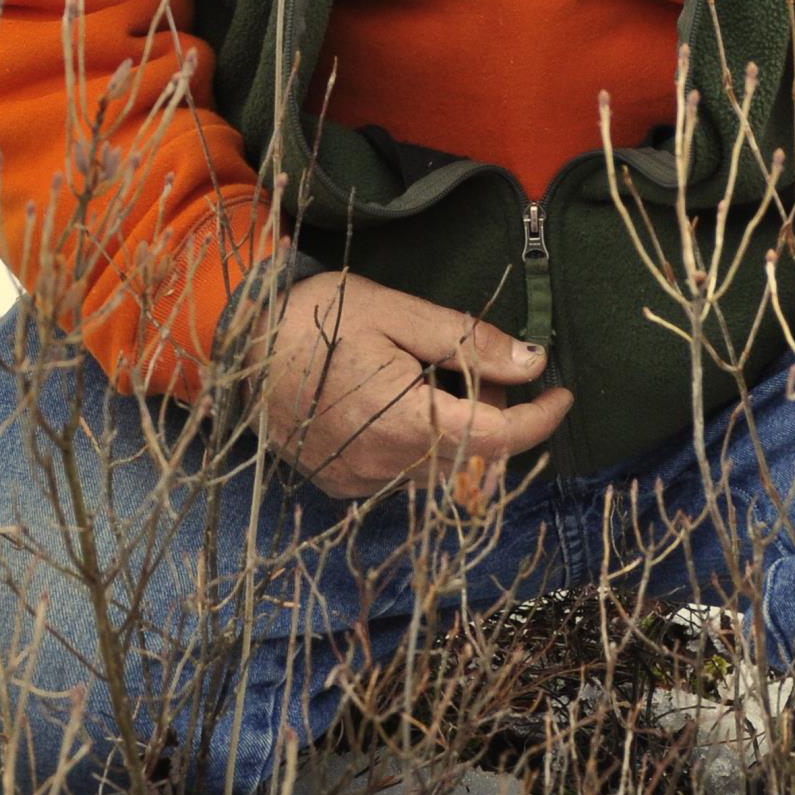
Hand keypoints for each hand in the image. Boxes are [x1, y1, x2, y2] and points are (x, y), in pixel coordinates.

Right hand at [251, 273, 571, 500]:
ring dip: (464, 435)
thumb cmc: (313, 320)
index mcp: (407, 424)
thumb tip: (533, 360)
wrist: (231, 351)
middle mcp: (388, 467)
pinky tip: (405, 404)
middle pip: (477, 461)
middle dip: (500, 419)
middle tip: (490, 368)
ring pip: (444, 473)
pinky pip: (406, 477)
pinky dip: (426, 446)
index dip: (541, 419)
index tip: (563, 392)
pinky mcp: (342, 484)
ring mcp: (362, 482)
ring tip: (442, 381)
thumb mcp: (396, 311)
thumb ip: (467, 340)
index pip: (501, 440)